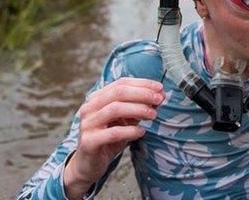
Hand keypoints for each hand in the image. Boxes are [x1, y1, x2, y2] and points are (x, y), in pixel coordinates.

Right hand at [63, 78, 164, 199]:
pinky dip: (130, 131)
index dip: (142, 84)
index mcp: (97, 98)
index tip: (160, 88)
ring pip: (115, 109)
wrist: (89, 164)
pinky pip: (113, 133)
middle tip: (159, 99)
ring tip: (153, 115)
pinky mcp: (89, 141)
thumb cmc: (109, 138)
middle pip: (118, 92)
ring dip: (138, 109)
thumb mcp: (126, 120)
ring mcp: (87, 124)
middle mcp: (89, 107)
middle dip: (142, 94)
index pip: (121, 83)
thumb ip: (139, 107)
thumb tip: (160, 95)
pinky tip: (141, 132)